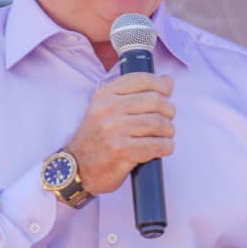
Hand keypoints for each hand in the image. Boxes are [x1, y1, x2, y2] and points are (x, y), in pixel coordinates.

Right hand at [67, 73, 174, 194]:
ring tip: (164, 136)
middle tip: (167, 120)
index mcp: (105, 95)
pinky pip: (157, 145)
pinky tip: (162, 148)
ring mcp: (114, 130)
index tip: (166, 94)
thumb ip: (136, 93)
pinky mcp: (122, 151)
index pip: (142, 80)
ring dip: (168, 131)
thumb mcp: (107, 109)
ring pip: (159, 123)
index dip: (161, 86)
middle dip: (168, 111)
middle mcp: (108, 109)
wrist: (78, 168)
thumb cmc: (97, 138)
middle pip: (156, 101)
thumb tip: (168, 80)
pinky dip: (166, 147)